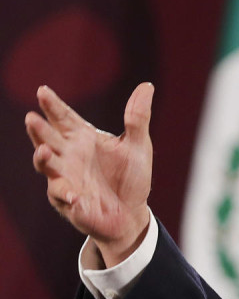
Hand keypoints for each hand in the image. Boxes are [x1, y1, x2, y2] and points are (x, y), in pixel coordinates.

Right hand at [25, 83, 154, 266]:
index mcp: (82, 138)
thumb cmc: (130, 177)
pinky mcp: (69, 201)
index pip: (63, 117)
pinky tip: (73, 195)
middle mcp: (68, 156)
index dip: (52, 105)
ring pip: (47, 166)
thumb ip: (137, 118)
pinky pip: (63, 197)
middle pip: (48, 139)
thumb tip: (147, 86)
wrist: (132, 212)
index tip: (43, 90)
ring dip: (43, 159)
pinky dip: (66, 195)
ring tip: (43, 151)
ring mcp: (65, 178)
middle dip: (39, 130)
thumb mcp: (138, 146)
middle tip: (32, 118)